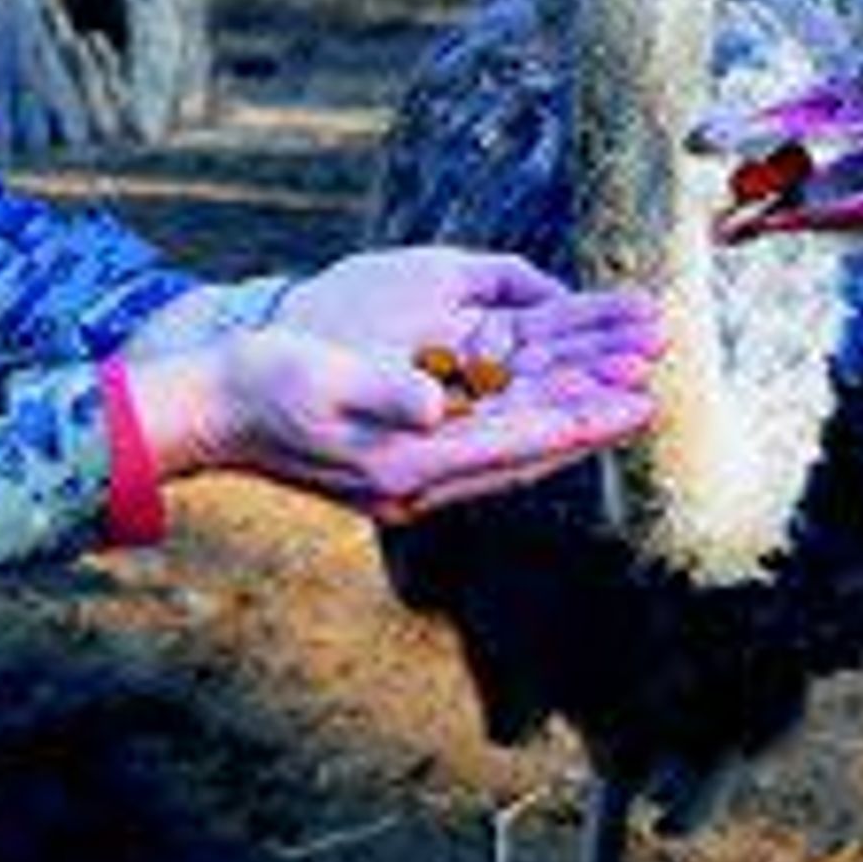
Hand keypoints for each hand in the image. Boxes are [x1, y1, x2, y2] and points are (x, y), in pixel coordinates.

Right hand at [120, 248, 664, 521]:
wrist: (212, 411)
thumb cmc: (264, 383)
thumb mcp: (323, 377)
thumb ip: (384, 392)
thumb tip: (435, 404)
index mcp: (406, 465)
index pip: (515, 444)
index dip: (579, 422)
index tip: (634, 401)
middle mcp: (418, 484)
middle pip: (526, 453)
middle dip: (588, 423)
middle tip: (650, 396)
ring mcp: (410, 483)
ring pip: (511, 453)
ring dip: (564, 424)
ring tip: (617, 397)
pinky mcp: (401, 471)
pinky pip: (483, 450)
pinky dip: (525, 428)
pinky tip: (550, 409)